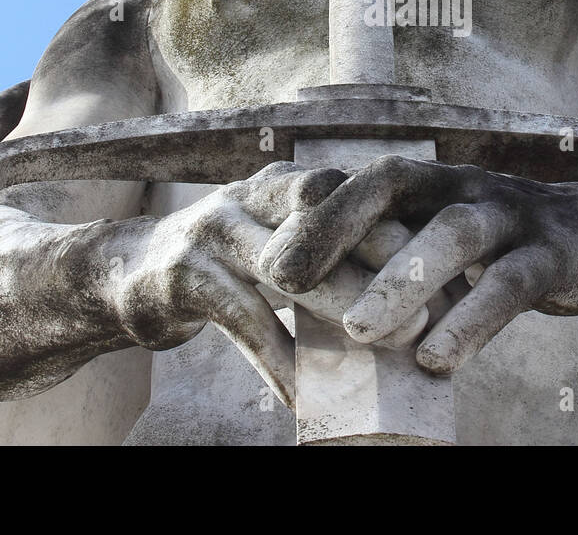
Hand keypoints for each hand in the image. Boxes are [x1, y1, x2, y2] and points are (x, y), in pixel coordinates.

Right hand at [112, 161, 427, 407]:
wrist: (132, 275)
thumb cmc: (230, 264)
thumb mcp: (278, 245)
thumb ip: (332, 256)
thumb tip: (417, 298)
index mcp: (284, 182)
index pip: (351, 193)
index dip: (398, 228)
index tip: (445, 268)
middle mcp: (251, 194)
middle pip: (326, 221)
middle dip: (379, 266)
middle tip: (423, 314)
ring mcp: (214, 230)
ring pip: (290, 268)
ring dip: (340, 312)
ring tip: (381, 352)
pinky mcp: (185, 275)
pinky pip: (245, 321)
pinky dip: (278, 362)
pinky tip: (305, 396)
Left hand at [259, 156, 577, 374]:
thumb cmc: (493, 244)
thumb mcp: (435, 235)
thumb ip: (381, 250)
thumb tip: (295, 290)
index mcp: (427, 180)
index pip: (359, 178)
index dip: (312, 208)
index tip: (263, 254)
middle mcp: (461, 184)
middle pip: (394, 186)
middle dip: (336, 227)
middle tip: (283, 277)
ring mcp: (509, 214)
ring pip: (453, 234)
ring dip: (401, 280)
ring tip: (357, 330)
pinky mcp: (550, 255)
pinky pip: (509, 286)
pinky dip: (471, 322)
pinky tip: (436, 361)